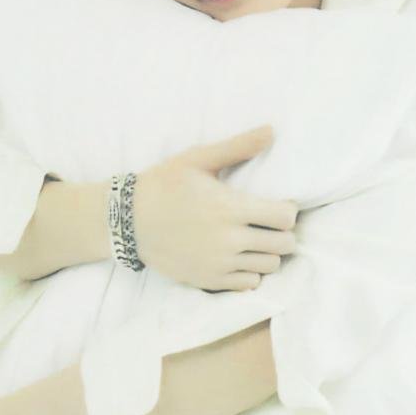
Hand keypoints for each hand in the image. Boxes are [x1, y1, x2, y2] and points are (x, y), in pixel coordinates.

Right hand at [133, 125, 298, 291]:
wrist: (128, 220)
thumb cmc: (163, 184)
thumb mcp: (198, 158)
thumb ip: (238, 146)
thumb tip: (271, 130)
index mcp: (231, 208)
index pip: (285, 218)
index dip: (287, 210)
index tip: (277, 205)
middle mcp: (229, 241)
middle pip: (284, 244)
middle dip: (283, 232)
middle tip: (269, 223)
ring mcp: (220, 265)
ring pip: (270, 266)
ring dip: (269, 252)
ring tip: (255, 239)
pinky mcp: (209, 281)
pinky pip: (250, 284)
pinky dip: (251, 271)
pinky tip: (239, 256)